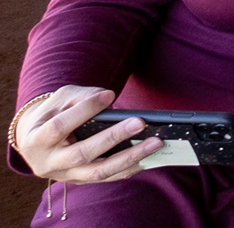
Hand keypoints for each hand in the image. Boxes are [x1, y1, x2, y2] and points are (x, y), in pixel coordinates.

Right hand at [13, 87, 160, 185]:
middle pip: (81, 154)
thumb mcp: (61, 99)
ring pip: (98, 171)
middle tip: (140, 122)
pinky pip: (107, 178)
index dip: (84, 110)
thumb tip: (109, 99)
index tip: (109, 95)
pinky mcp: (81, 181)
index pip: (59, 126)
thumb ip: (82, 97)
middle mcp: (48, 163)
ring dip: (130, 157)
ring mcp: (65, 175)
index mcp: (35, 140)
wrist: (37, 139)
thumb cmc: (53, 113)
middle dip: (113, 138)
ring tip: (155, 143)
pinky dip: (129, 168)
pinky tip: (149, 157)